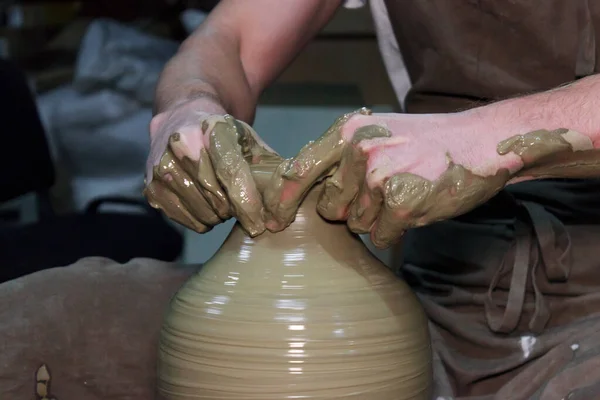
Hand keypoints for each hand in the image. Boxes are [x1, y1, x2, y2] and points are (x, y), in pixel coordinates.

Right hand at [144, 98, 279, 235]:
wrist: (181, 115)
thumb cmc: (224, 133)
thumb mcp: (249, 139)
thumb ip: (269, 168)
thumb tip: (285, 205)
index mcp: (211, 129)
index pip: (231, 172)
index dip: (248, 202)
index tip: (260, 225)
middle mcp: (181, 145)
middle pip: (217, 198)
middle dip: (236, 209)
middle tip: (241, 202)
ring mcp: (162, 167)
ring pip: (202, 213)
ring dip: (219, 215)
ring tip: (222, 198)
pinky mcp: (151, 187)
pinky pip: (186, 220)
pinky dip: (202, 219)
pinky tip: (205, 201)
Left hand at [263, 108, 515, 247]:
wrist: (479, 141)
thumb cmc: (424, 141)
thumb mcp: (375, 132)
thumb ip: (339, 156)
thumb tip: (303, 189)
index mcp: (347, 132)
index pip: (298, 171)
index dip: (282, 202)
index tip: (273, 224)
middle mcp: (357, 152)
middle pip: (330, 207)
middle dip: (350, 208)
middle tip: (383, 189)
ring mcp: (379, 178)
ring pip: (357, 224)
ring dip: (378, 218)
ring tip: (405, 190)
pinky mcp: (401, 203)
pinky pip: (381, 236)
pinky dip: (397, 230)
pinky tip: (417, 204)